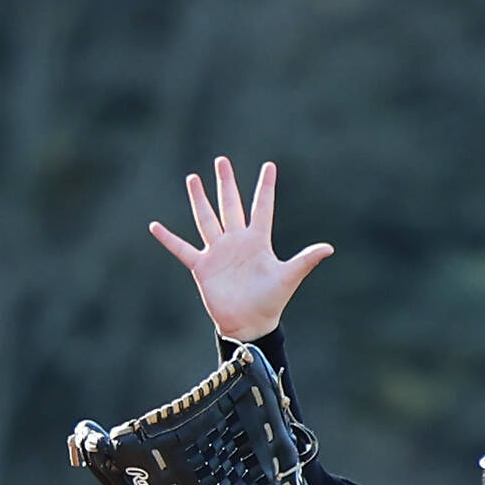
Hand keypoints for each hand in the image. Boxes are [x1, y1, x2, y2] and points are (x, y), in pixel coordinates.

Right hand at [149, 157, 332, 340]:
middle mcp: (237, 241)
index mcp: (258, 240)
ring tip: (193, 178)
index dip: (265, 187)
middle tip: (221, 160)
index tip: (270, 165)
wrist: (250, 323)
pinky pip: (182, 249)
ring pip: (207, 219)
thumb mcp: (289, 277)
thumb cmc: (271, 301)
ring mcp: (218, 252)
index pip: (262, 207)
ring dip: (199, 200)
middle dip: (226, 183)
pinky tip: (155, 226)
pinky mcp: (202, 267)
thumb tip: (330, 248)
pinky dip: (168, 239)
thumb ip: (306, 260)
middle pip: (230, 205)